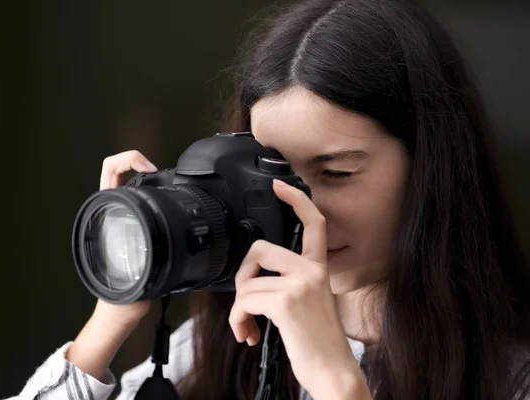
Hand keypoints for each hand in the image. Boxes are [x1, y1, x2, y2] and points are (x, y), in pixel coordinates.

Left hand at [66, 150, 158, 379]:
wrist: (119, 312)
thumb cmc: (120, 299)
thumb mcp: (135, 277)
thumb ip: (142, 262)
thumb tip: (152, 246)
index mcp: (103, 219)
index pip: (109, 173)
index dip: (129, 161)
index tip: (149, 170)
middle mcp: (108, 216)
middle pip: (115, 171)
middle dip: (136, 161)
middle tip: (157, 171)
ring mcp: (117, 220)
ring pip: (127, 185)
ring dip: (142, 176)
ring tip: (162, 180)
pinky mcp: (128, 229)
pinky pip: (138, 203)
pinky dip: (150, 194)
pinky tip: (163, 204)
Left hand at [228, 179, 364, 396]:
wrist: (333, 372)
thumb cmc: (318, 343)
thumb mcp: (310, 304)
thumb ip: (289, 283)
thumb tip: (252, 280)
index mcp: (318, 270)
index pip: (314, 224)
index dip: (297, 200)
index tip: (279, 186)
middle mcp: (311, 271)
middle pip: (260, 249)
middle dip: (242, 274)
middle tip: (245, 299)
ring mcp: (300, 284)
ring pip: (247, 282)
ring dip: (238, 309)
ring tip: (248, 326)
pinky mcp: (286, 301)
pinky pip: (245, 301)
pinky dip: (238, 320)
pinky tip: (249, 334)